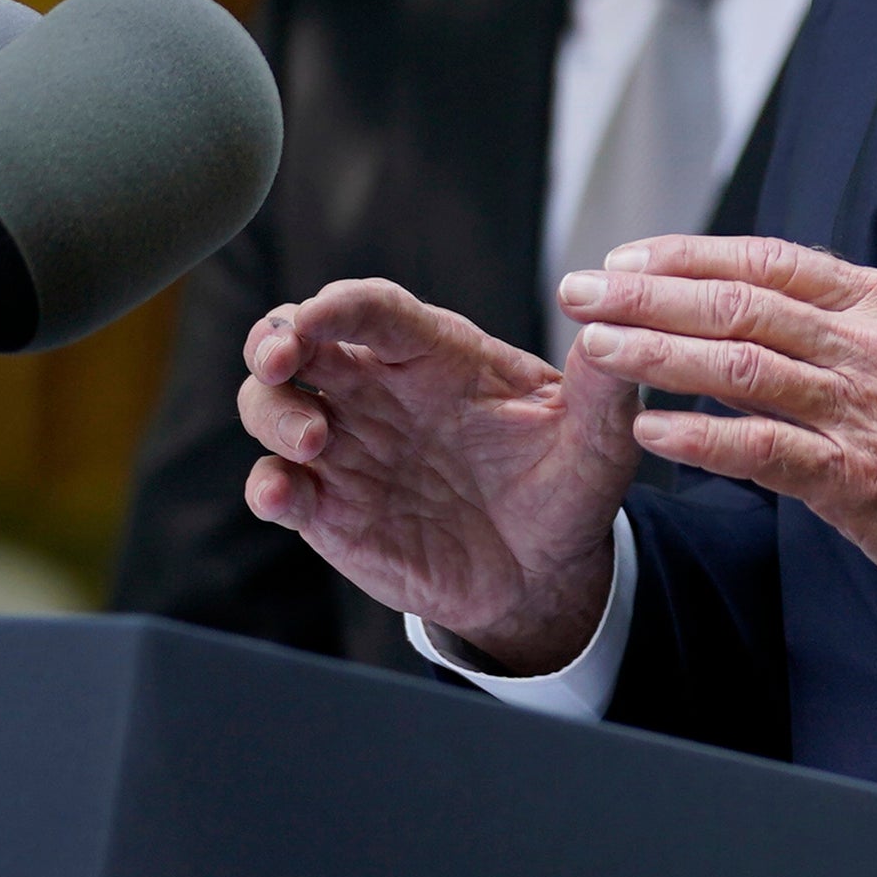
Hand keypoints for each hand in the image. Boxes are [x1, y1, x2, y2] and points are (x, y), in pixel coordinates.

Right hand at [238, 277, 640, 673]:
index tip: (319, 314)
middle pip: (296, 338)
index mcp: (435, 355)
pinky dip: (266, 487)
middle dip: (274, 337)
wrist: (545, 573)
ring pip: (269, 404)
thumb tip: (610, 325)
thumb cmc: (565, 485)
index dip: (340, 304)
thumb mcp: (599, 438)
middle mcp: (378, 391)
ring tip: (314, 442)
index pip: (374, 308)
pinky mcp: (329, 509)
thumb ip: (603, 386)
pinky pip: (274, 486)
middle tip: (282, 359)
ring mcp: (347, 448)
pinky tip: (285, 498)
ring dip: (272, 412)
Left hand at [559, 237, 876, 632]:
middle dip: (647, 295)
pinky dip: (699, 440)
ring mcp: (868, 410)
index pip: (769, 260)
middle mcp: (876, 346)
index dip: (686, 254)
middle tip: (583, 291)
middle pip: (739, 303)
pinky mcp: (860, 478)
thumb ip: (838, 329)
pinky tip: (650, 431)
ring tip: (596, 349)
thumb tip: (747, 312)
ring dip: (655, 354)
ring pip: (739, 366)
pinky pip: (762, 450)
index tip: (626, 258)